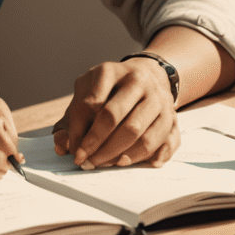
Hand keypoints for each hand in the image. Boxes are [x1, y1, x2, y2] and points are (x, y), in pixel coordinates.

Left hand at [52, 58, 179, 168]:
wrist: (144, 77)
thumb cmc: (107, 91)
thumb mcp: (85, 94)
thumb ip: (72, 119)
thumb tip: (62, 145)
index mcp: (109, 71)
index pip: (91, 104)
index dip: (80, 132)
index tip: (75, 152)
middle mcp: (136, 80)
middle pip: (114, 117)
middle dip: (98, 145)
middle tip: (87, 162)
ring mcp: (158, 98)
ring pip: (139, 132)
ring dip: (118, 154)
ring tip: (103, 163)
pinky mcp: (172, 116)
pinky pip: (162, 142)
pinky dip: (145, 157)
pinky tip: (127, 162)